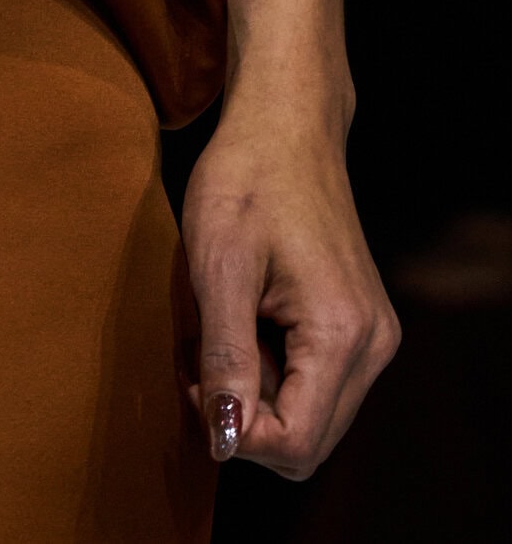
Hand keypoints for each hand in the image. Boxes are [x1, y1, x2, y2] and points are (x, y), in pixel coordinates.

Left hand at [180, 96, 398, 478]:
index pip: (295, 443)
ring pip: (310, 416)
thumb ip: (226, 357)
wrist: (285, 124)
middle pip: (307, 441)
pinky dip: (273, 372)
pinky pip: (316, 384)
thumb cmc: (246, 179)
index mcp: (342, 333)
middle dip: (246, 417)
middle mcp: (373, 345)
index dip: (236, 432)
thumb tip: (225, 438)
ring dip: (257, 393)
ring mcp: (372, 335)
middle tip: (201, 358)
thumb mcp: (218, 266)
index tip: (194, 378)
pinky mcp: (359, 324)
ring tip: (220, 330)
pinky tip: (243, 322)